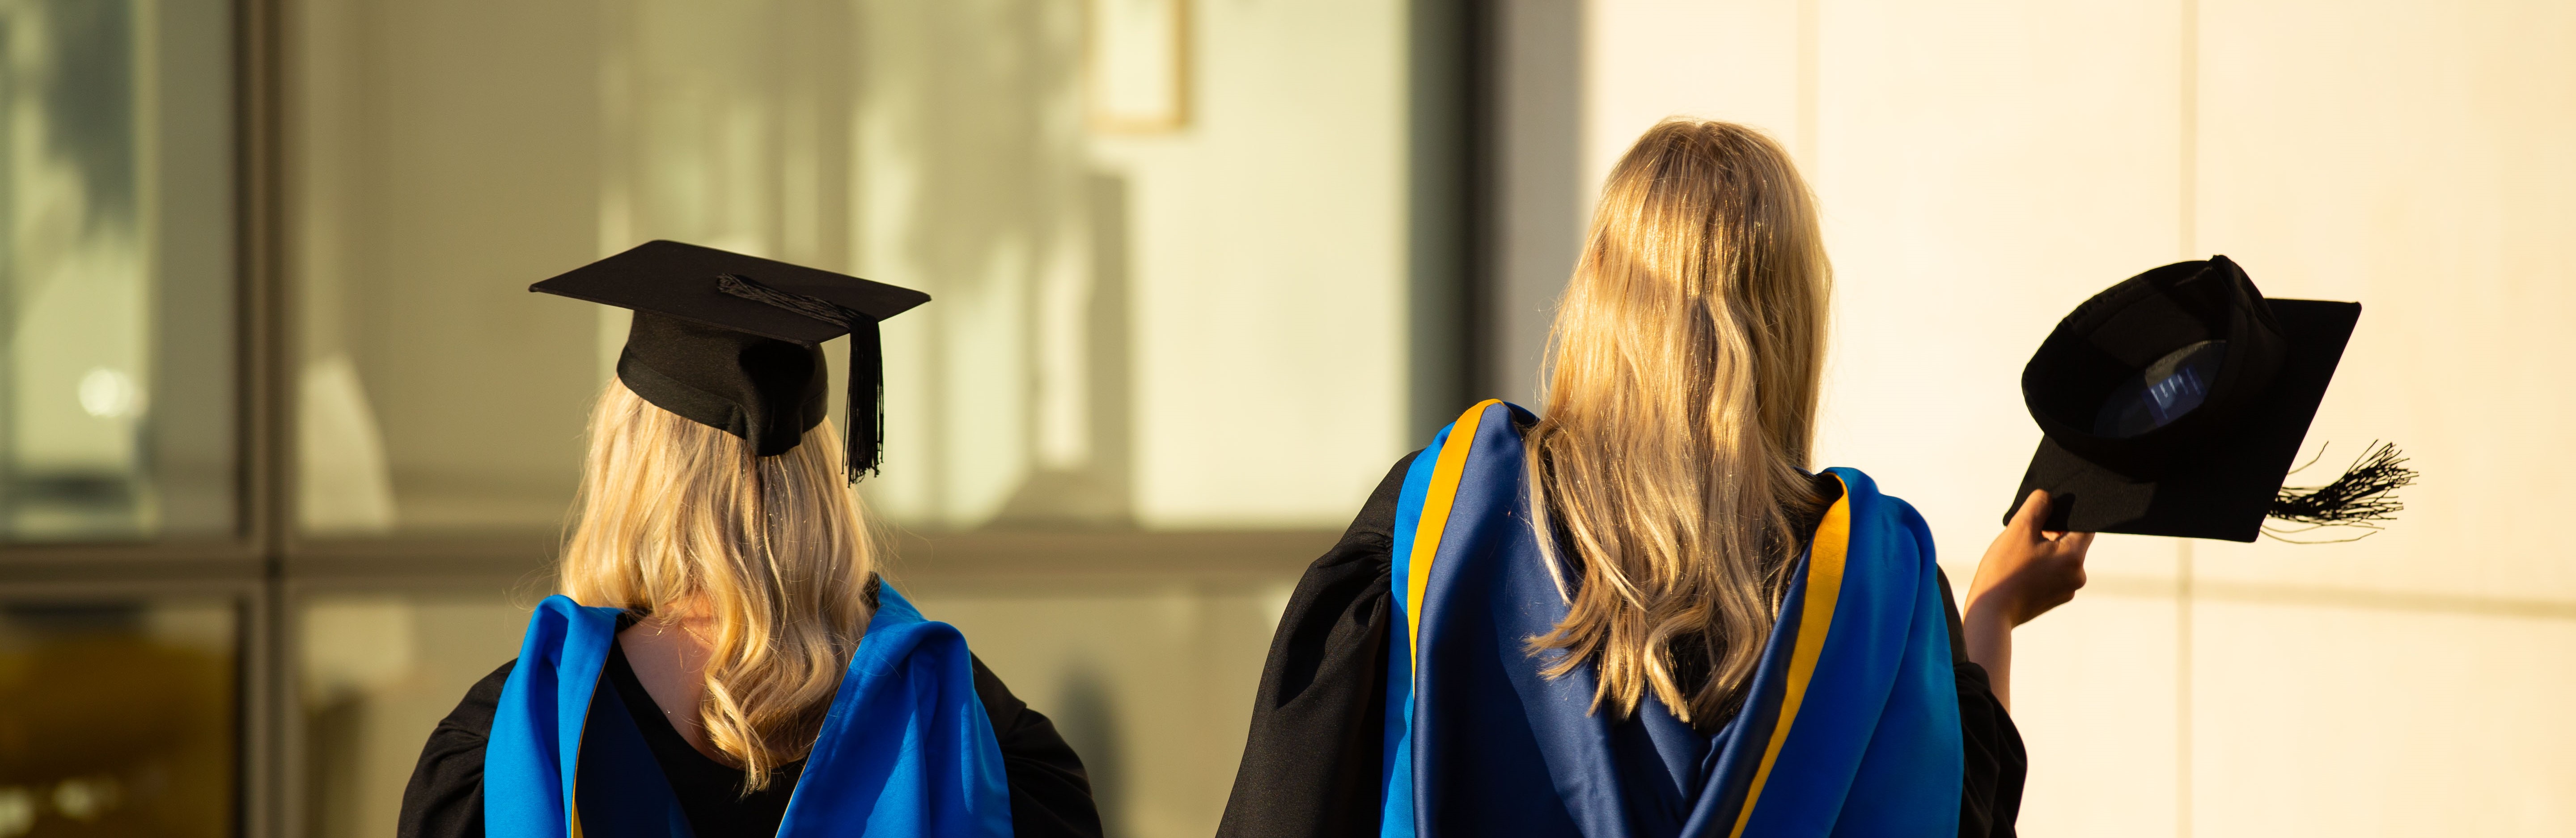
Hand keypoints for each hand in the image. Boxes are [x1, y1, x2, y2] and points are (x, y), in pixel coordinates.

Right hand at [1967, 490, 2093, 627]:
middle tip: (2023, 539)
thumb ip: (2038, 505)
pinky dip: (2040, 568)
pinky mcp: (2055, 599)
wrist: (1990, 612)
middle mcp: (2078, 575)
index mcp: (2073, 556)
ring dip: (2043, 551)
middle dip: (2049, 534)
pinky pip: (2054, 574)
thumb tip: (2049, 498)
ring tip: (2018, 558)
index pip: (2084, 524)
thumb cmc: (2003, 570)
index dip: (2064, 516)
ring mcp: (2068, 590)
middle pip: (2070, 541)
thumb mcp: (2018, 528)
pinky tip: (2019, 571)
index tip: (2043, 519)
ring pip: (2060, 558)